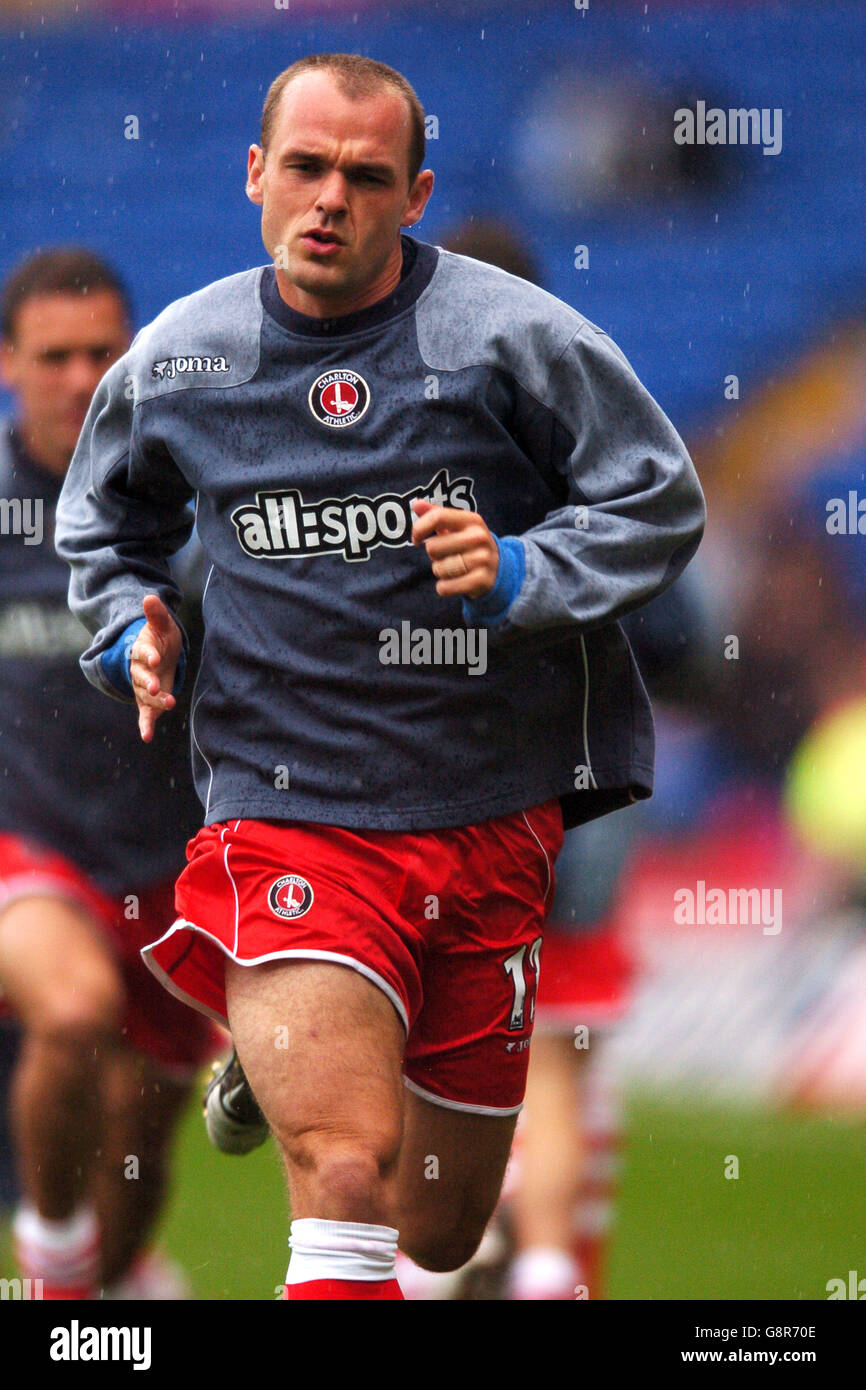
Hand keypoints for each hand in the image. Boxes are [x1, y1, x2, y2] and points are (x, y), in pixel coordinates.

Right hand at [130, 593, 181, 742]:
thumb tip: (150, 597)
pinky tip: (147, 737)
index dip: (148, 655)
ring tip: (169, 703)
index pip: (143, 652)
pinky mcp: (148, 701)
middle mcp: (138, 670)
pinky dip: (145, 725)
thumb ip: (156, 614)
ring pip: (146, 695)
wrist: (157, 655)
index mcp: (141, 650)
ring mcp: (142, 687)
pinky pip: (145, 714)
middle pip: (141, 676)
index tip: (155, 657)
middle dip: (148, 682)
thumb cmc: (160, 638)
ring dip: (155, 701)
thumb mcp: (161, 625)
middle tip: (156, 686)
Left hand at [411, 499, 498, 599]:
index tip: (416, 539)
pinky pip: (445, 587)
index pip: (438, 517)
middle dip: (434, 555)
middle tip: (447, 556)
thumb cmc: (470, 545)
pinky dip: (444, 587)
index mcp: (472, 520)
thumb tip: (416, 503)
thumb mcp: (458, 527)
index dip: (419, 529)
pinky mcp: (481, 580)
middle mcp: (479, 537)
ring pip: (438, 569)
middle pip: (433, 547)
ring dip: (440, 572)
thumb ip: (437, 514)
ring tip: (454, 568)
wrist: (499, 569)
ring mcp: (482, 559)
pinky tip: (455, 582)